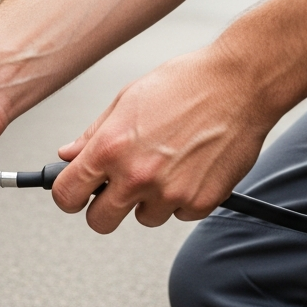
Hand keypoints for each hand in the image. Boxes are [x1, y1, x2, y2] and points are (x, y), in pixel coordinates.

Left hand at [51, 45, 279, 232]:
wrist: (240, 84)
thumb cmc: (187, 84)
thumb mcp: (126, 99)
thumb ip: (93, 134)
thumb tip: (69, 155)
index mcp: (110, 148)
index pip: (66, 194)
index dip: (67, 196)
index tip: (75, 194)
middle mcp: (136, 175)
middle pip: (100, 222)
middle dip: (104, 208)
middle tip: (117, 189)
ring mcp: (170, 193)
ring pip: (144, 218)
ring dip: (149, 200)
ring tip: (167, 164)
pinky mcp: (201, 202)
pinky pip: (180, 214)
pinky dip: (183, 198)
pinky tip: (191, 167)